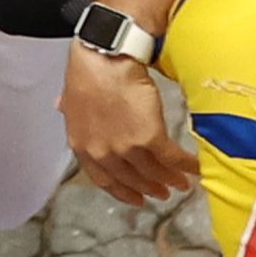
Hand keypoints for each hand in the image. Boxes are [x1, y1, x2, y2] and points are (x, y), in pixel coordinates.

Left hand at [64, 47, 194, 205]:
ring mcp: (126, 147)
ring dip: (170, 180)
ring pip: (153, 171)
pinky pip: (171, 158)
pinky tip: (195, 168)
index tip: (137, 199)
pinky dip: (185, 166)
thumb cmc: (87, 71)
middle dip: (150, 188)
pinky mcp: (149, 137)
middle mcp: (103, 152)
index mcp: (83, 145)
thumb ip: (70, 109)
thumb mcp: (69, 95)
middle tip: (163, 193)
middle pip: (131, 179)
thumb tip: (60, 105)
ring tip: (182, 184)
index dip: (123, 192)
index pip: (104, 179)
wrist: (105, 57)